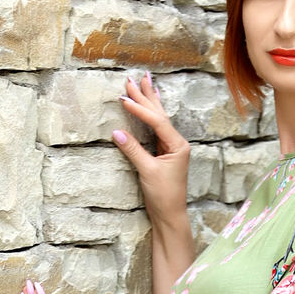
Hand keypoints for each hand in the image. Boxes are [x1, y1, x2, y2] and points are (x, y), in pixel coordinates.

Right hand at [112, 71, 190, 226]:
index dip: (140, 109)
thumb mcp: (147, 171)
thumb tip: (116, 132)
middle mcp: (177, 142)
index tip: (124, 98)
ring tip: (144, 81)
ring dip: (149, 100)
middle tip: (132, 78)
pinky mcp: (164, 152)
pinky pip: (156, 127)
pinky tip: (151, 103)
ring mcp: (171, 146)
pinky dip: (150, 114)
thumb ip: (133, 150)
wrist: (170, 215)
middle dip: (145, 96)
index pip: (157, 121)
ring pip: (158, 118)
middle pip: (159, 114)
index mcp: (178, 145)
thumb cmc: (163, 196)